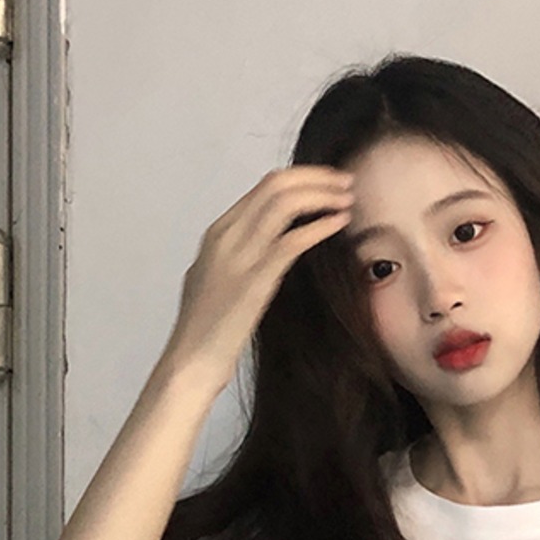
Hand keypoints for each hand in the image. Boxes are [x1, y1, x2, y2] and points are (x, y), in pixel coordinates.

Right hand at [163, 165, 357, 398]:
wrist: (192, 362)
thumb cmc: (208, 331)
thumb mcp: (218, 281)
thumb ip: (238, 256)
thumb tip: (266, 245)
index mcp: (217, 233)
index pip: (263, 188)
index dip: (302, 178)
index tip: (329, 182)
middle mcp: (226, 236)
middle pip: (275, 185)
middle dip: (316, 177)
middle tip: (346, 181)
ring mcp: (238, 256)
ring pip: (284, 203)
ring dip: (322, 195)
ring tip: (348, 197)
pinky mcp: (254, 280)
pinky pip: (292, 240)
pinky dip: (320, 225)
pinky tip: (339, 222)